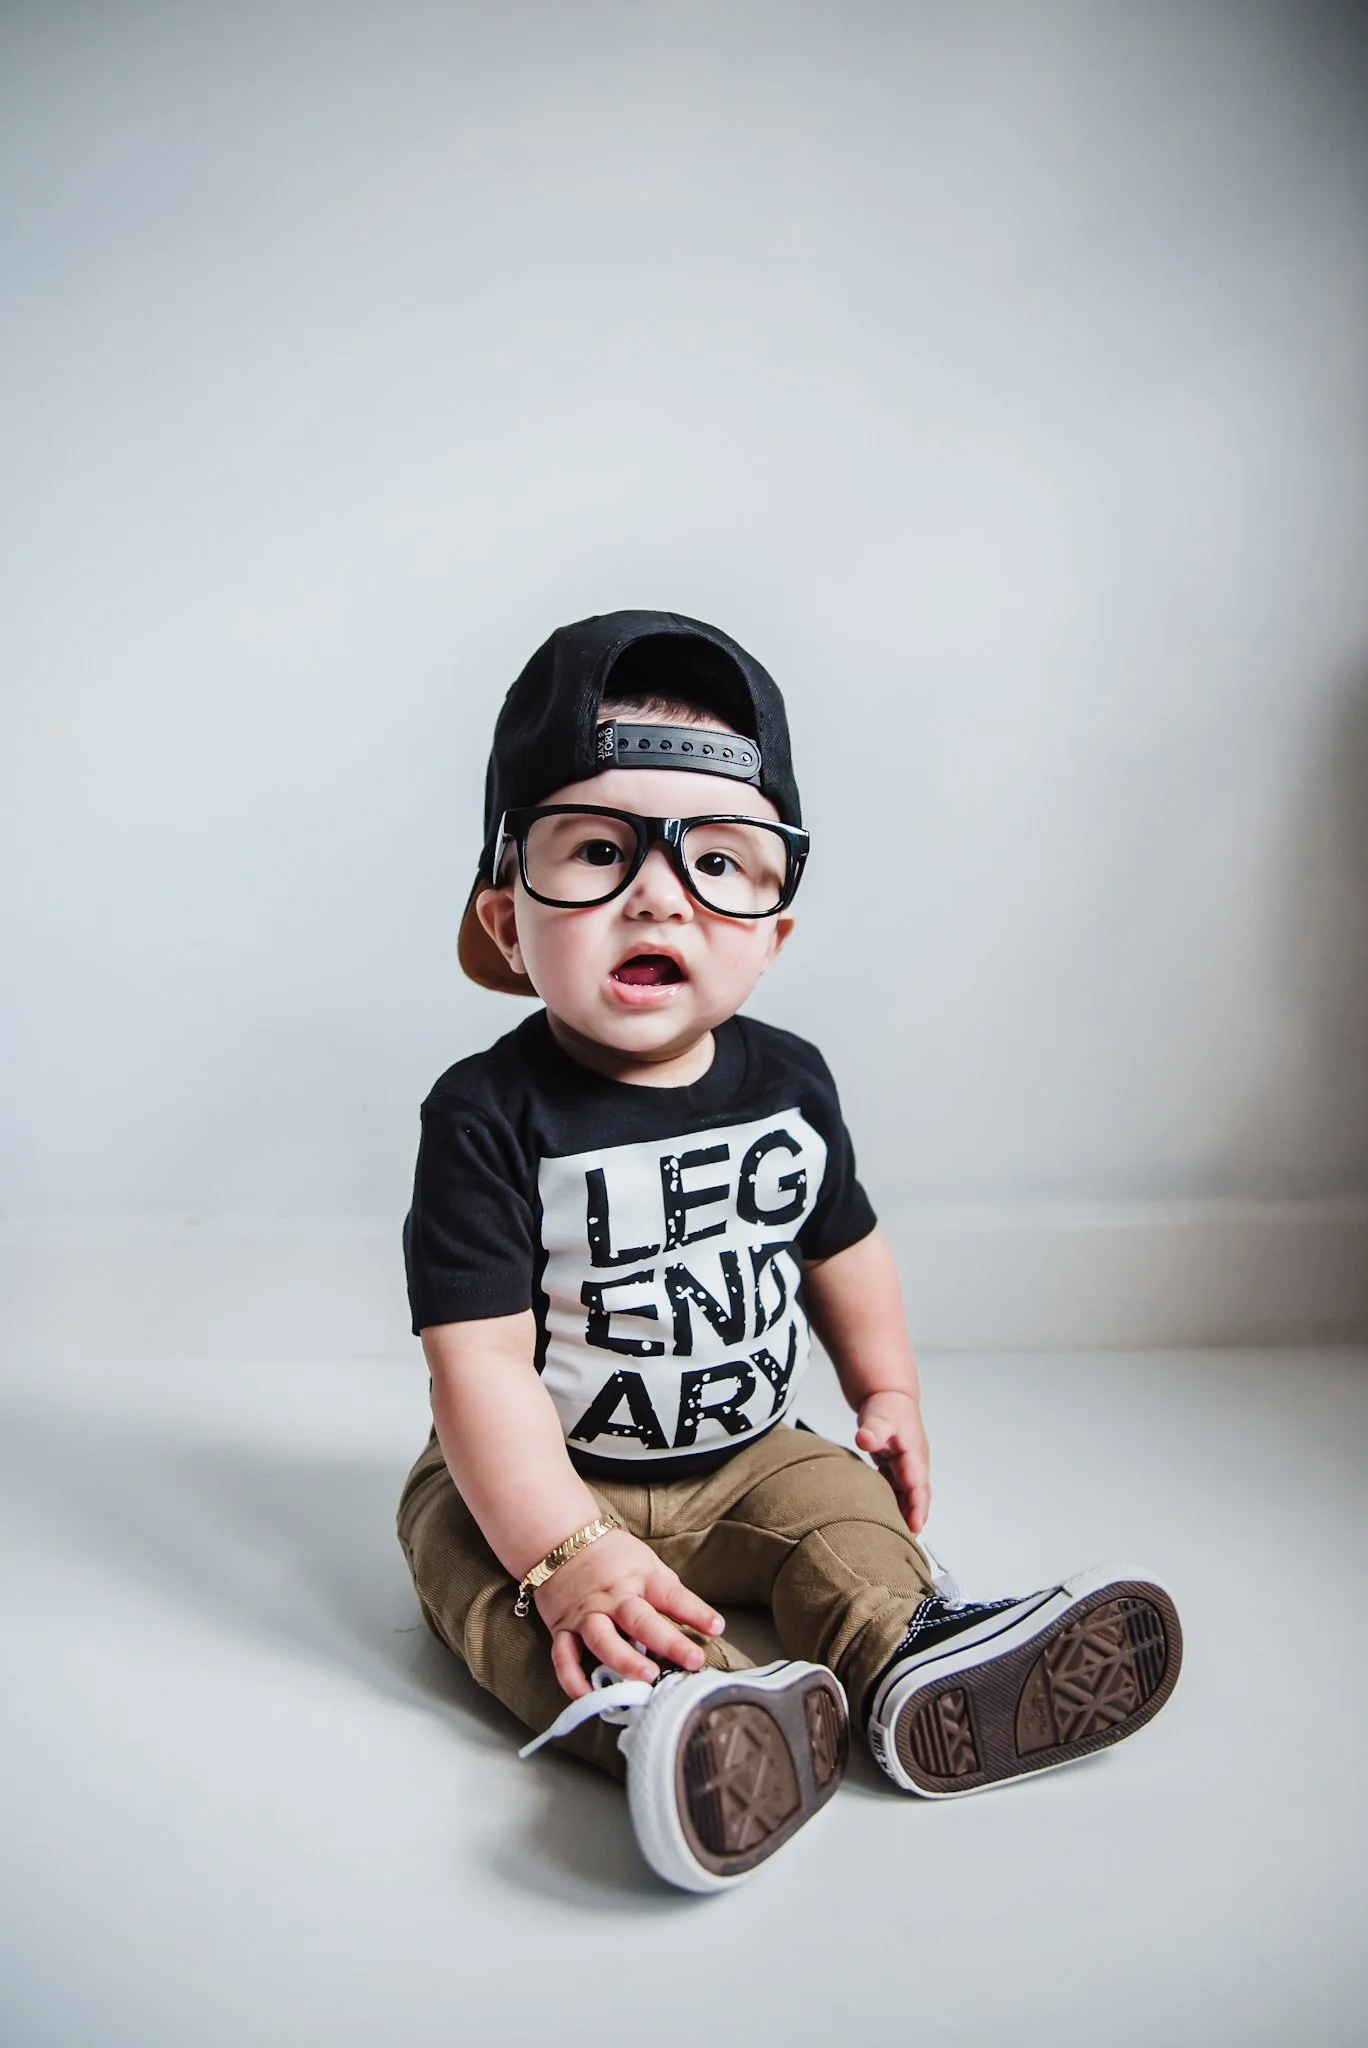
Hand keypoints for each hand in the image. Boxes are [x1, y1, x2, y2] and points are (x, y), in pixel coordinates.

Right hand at [534, 1528, 725, 1698]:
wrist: (558, 1539)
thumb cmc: (609, 1553)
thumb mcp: (643, 1560)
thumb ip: (663, 1587)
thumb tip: (688, 1615)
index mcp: (638, 1579)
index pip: (671, 1594)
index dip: (695, 1611)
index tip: (716, 1627)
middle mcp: (613, 1597)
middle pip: (641, 1620)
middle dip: (668, 1642)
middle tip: (693, 1661)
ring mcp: (586, 1614)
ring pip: (603, 1640)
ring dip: (625, 1661)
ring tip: (647, 1678)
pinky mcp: (562, 1628)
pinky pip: (564, 1657)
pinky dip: (573, 1679)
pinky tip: (589, 1696)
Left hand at [855, 1389, 931, 1533]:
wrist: (890, 1396)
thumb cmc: (886, 1407)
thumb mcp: (878, 1417)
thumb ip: (872, 1429)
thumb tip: (865, 1438)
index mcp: (913, 1454)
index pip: (918, 1486)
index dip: (916, 1507)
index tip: (913, 1526)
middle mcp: (915, 1464)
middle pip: (919, 1496)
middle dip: (915, 1518)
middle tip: (907, 1542)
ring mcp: (909, 1467)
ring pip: (911, 1497)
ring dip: (908, 1515)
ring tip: (899, 1540)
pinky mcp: (900, 1469)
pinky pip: (901, 1492)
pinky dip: (899, 1506)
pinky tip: (890, 1520)